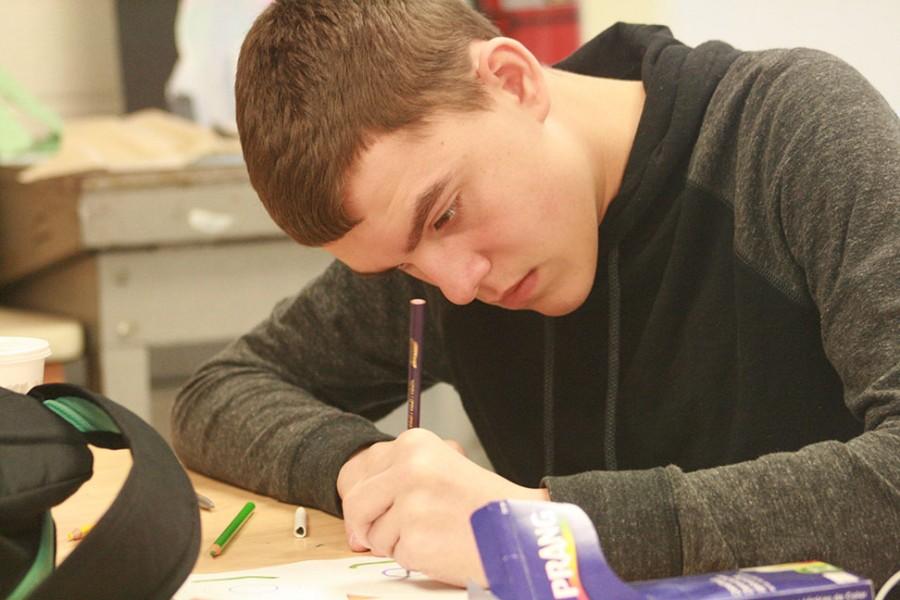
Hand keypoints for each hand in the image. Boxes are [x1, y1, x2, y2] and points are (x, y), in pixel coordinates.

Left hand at [336, 428, 549, 586]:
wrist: (518, 528)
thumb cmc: (482, 501)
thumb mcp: (440, 467)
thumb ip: (397, 478)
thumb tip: (357, 515)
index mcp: (414, 444)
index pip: (362, 474)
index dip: (368, 499)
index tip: (378, 509)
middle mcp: (410, 468)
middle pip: (356, 504)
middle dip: (365, 524)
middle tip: (386, 533)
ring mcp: (411, 504)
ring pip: (374, 534)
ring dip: (397, 542)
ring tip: (434, 532)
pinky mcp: (415, 539)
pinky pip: (395, 555)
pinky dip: (414, 557)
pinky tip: (441, 545)